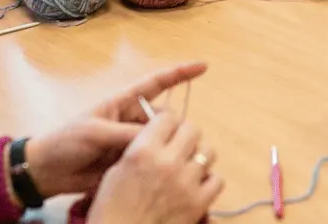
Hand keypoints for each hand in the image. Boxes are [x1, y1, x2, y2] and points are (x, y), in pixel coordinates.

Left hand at [25, 62, 208, 198]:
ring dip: (166, 147)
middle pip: (166, 117)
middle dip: (173, 127)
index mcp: (123, 103)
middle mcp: (132, 119)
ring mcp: (131, 141)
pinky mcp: (129, 162)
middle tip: (168, 143)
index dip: (181, 73)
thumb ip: (126, 133)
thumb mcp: (95, 132)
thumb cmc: (67, 141)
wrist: (47, 171)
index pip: (157, 83)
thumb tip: (157, 137)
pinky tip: (161, 172)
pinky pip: (151, 159)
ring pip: (162, 140)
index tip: (204, 66)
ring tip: (163, 160)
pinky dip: (158, 163)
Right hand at [86, 112, 222, 223]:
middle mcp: (167, 161)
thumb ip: (140, 148)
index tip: (166, 131)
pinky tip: (195, 186)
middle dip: (185, 137)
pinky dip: (208, 181)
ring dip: (198, 157)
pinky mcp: (198, 202)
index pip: (168, 117)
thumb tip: (158, 136)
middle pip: (192, 130)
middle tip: (178, 148)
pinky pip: (217, 180)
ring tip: (187, 167)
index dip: (167, 123)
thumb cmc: (111, 210)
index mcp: (144, 150)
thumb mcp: (116, 171)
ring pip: (208, 152)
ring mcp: (186, 182)